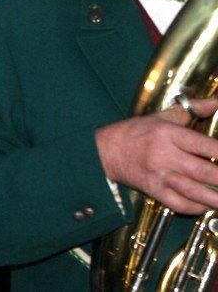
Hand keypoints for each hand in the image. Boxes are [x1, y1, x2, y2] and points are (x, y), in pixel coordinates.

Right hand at [95, 98, 217, 213]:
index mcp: (169, 134)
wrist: (104, 150)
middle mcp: (166, 156)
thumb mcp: (162, 116)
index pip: (206, 146)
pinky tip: (206, 205)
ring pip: (194, 192)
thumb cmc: (134, 132)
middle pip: (204, 172)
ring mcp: (160, 176)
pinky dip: (196, 208)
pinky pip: (179, 204)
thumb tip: (215, 102)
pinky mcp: (154, 191)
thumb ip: (192, 109)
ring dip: (215, 199)